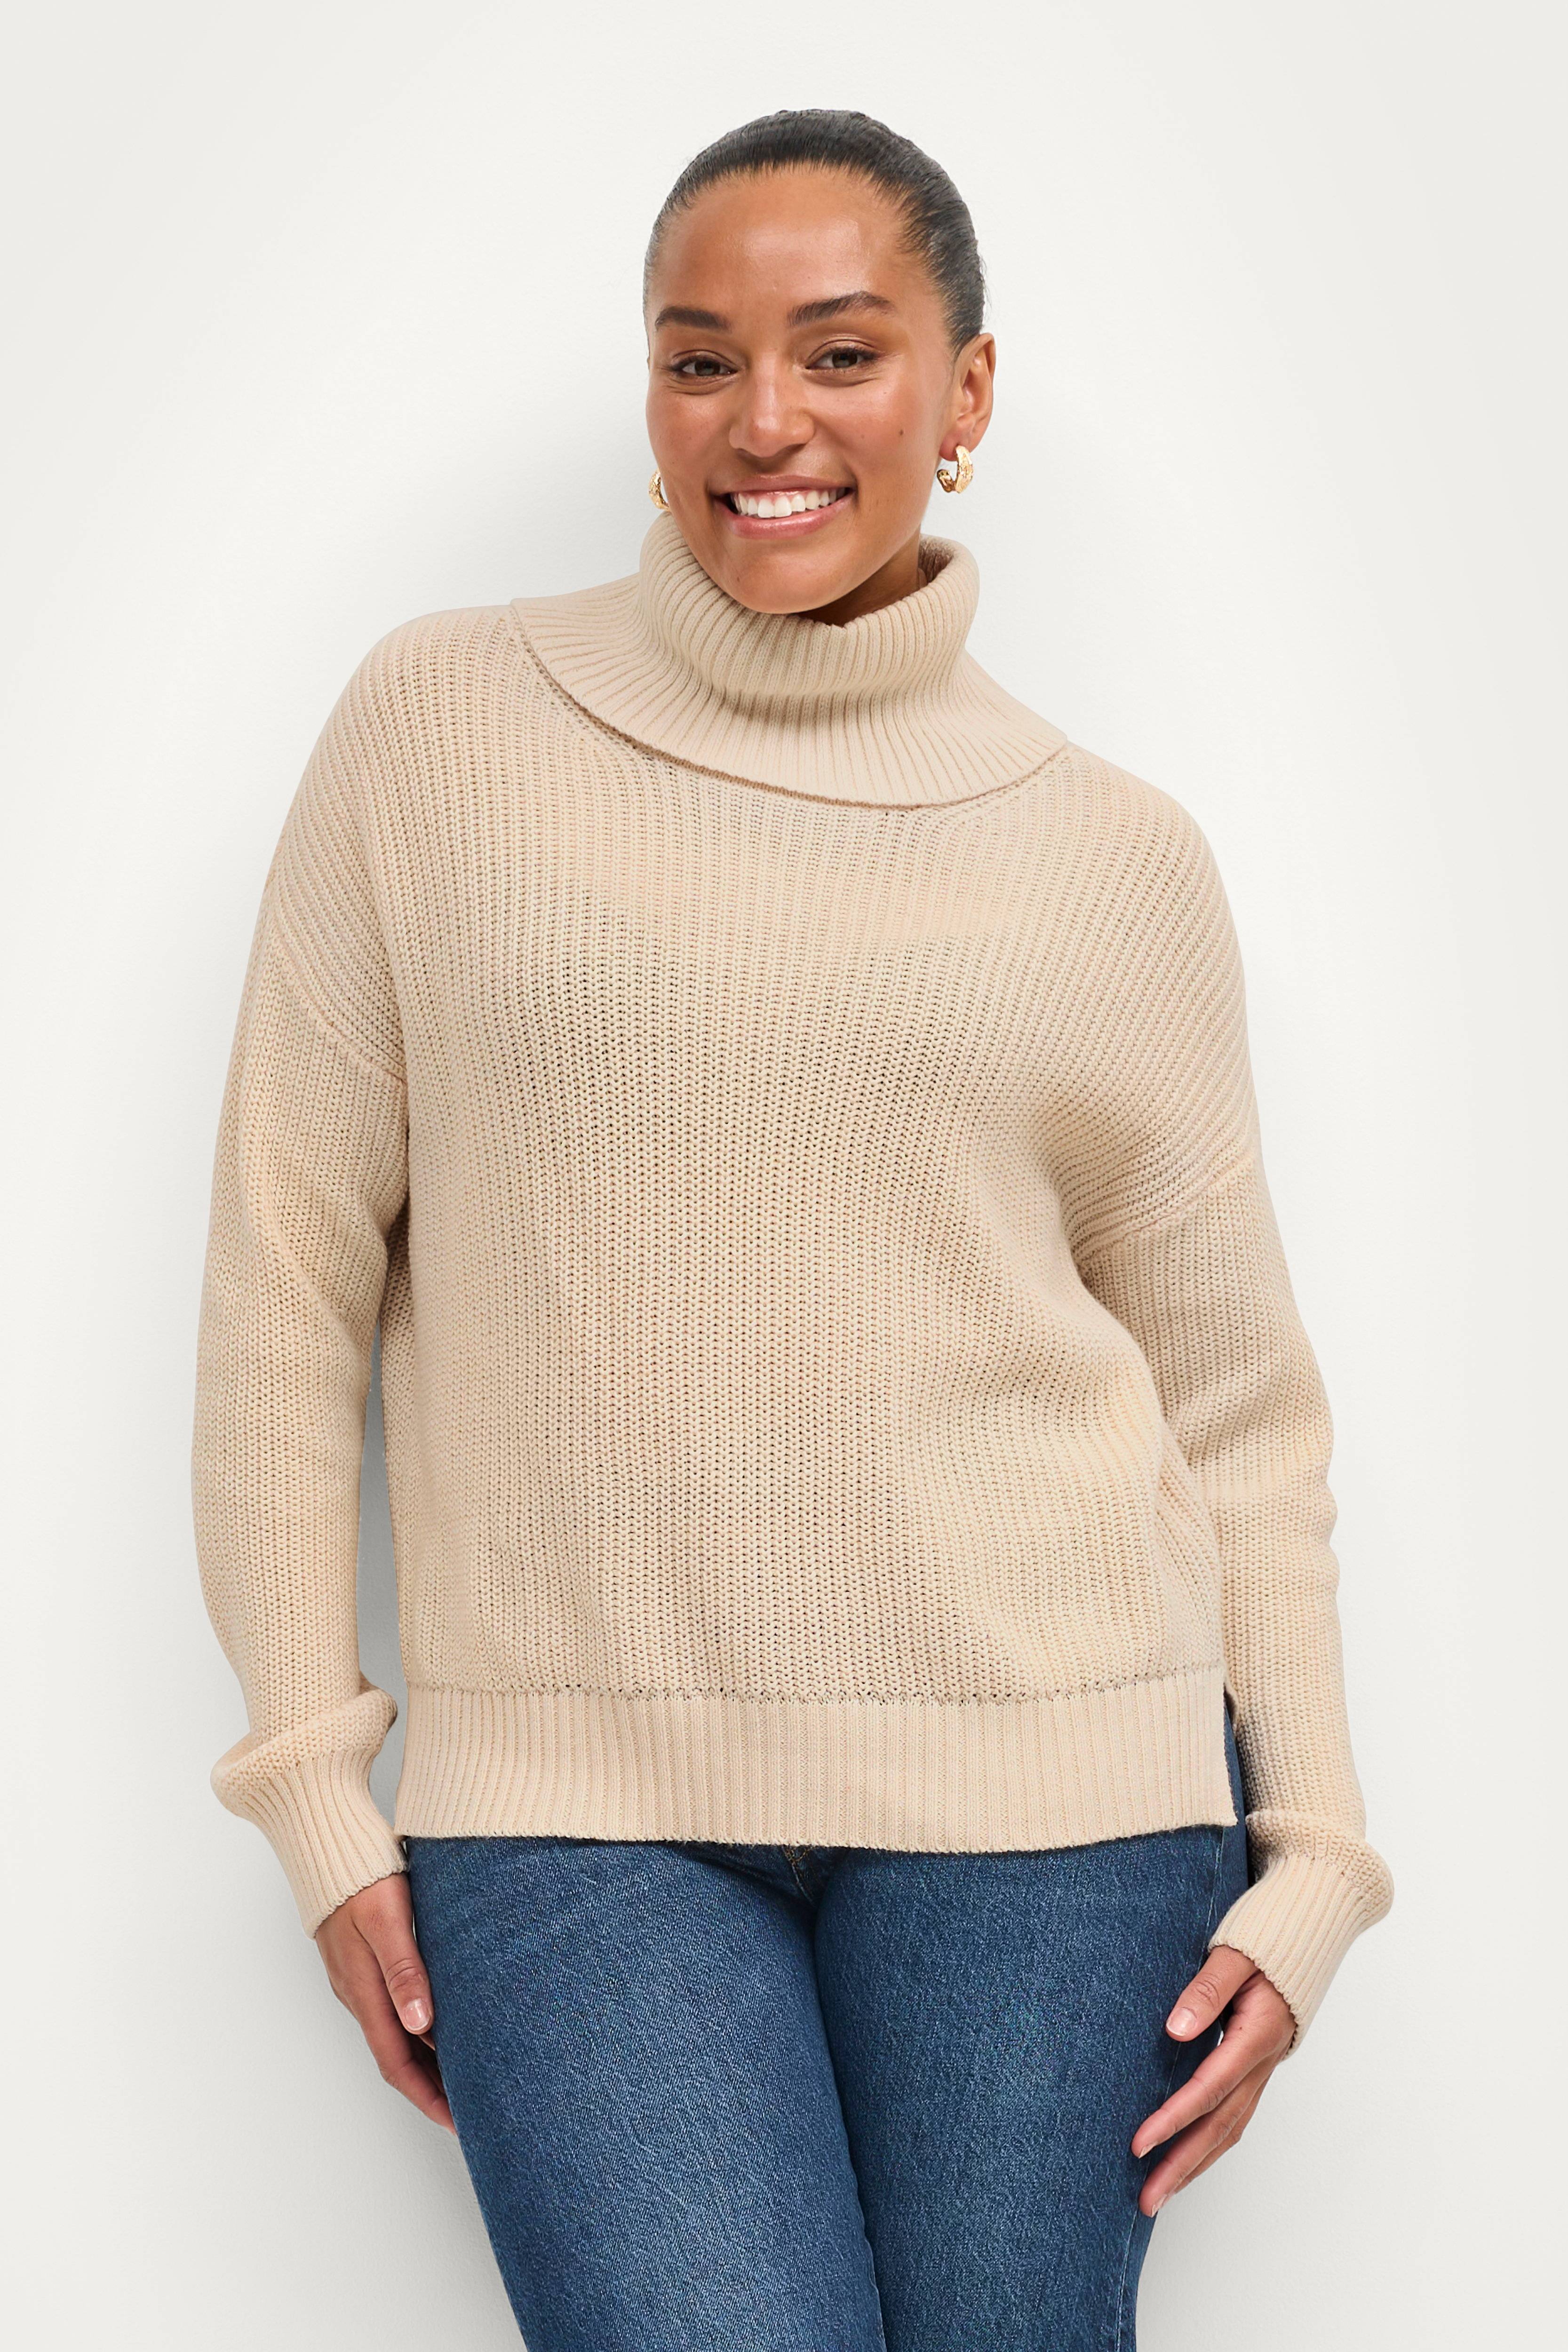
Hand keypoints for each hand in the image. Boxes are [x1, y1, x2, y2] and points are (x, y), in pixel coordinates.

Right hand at [315, 1872, 455, 2133]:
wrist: (329, 1849)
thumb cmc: (363, 1880)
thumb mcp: (387, 1922)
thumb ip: (404, 1971)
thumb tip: (421, 2025)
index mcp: (364, 1992)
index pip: (395, 2063)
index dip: (425, 2096)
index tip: (456, 2122)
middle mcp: (359, 1994)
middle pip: (397, 2058)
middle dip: (431, 2089)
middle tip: (471, 2110)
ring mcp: (359, 1981)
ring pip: (397, 2036)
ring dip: (427, 2062)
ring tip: (466, 2077)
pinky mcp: (365, 1965)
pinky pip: (393, 2012)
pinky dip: (418, 2031)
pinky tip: (441, 2027)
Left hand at [1131, 1943, 1293, 2214]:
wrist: (1302, 1944)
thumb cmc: (1265, 1944)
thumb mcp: (1235, 1955)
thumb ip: (1207, 1989)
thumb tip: (1175, 2028)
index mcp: (1255, 2036)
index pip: (1209, 2088)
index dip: (1174, 2118)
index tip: (1139, 2144)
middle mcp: (1260, 2064)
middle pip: (1220, 2126)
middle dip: (1181, 2165)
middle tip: (1146, 2201)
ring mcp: (1259, 2074)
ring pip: (1228, 2131)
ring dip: (1193, 2166)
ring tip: (1156, 2197)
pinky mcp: (1253, 2074)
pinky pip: (1231, 2119)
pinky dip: (1207, 2147)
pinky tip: (1184, 2163)